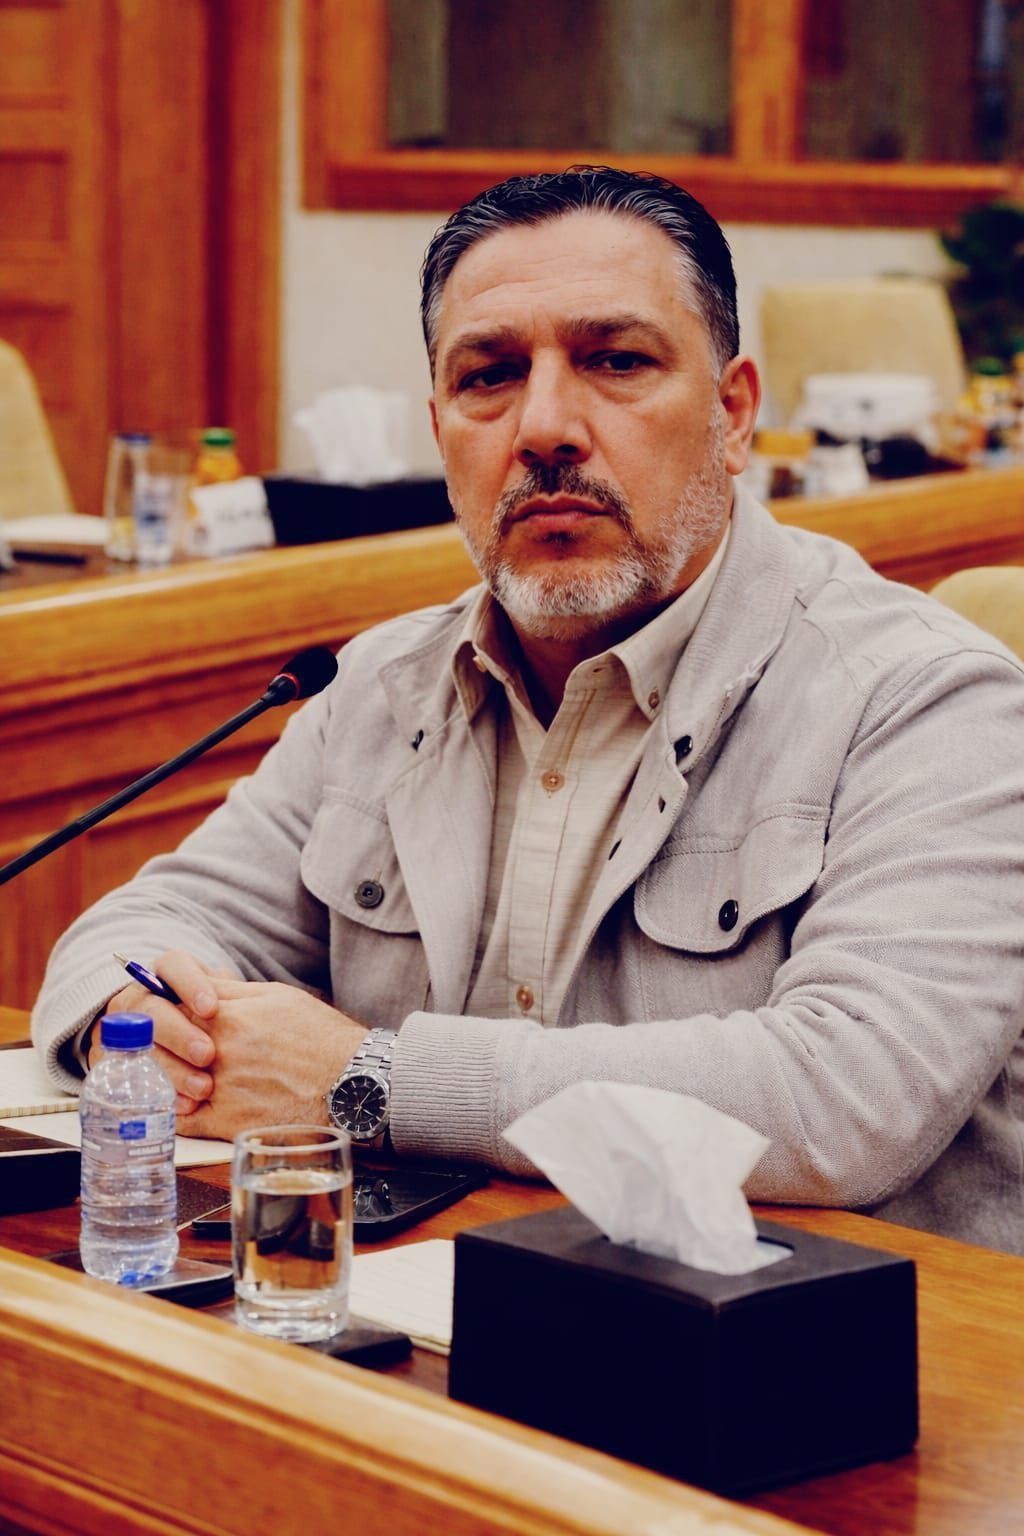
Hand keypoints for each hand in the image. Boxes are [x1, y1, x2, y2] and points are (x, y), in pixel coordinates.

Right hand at [89, 950, 234, 1112]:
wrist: (161, 1038)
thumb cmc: (202, 1015)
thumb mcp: (217, 996)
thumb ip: (230, 994)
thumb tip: (246, 998)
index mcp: (164, 974)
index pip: (173, 967)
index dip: (190, 986)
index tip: (211, 1008)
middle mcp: (137, 997)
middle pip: (152, 1010)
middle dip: (180, 1034)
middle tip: (207, 1054)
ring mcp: (118, 1030)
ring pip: (138, 1047)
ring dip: (171, 1070)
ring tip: (202, 1088)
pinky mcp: (109, 1063)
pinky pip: (129, 1080)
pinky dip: (159, 1094)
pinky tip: (186, 1105)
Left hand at [177, 978, 367, 1142]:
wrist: (350, 1084)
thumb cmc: (319, 1037)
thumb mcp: (276, 997)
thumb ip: (229, 990)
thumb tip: (197, 980)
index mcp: (226, 1016)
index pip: (170, 1006)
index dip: (166, 1009)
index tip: (168, 1014)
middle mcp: (217, 1051)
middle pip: (164, 1044)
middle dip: (162, 1043)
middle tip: (167, 1044)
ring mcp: (219, 1088)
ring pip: (166, 1081)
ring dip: (165, 1076)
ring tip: (176, 1073)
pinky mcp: (226, 1122)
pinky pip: (182, 1120)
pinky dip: (177, 1111)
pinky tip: (186, 1102)